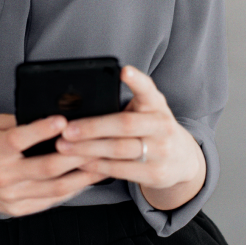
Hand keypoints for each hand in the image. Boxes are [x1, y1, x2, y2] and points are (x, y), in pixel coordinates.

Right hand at [0, 113, 109, 216]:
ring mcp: (10, 196)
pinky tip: (84, 180)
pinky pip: (49, 201)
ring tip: (102, 164)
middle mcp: (2, 176)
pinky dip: (69, 191)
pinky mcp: (16, 209)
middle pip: (47, 167)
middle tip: (99, 143)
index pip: (21, 139)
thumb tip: (48, 115)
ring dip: (82, 176)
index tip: (63, 120)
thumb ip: (16, 123)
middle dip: (77, 155)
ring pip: (54, 188)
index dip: (43, 129)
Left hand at [55, 66, 204, 197]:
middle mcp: (162, 125)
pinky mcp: (156, 174)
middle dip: (92, 127)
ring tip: (63, 146)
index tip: (123, 70)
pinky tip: (79, 162)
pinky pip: (120, 170)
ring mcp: (161, 151)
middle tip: (66, 129)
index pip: (148, 89)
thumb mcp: (146, 109)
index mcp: (156, 104)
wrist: (182, 159)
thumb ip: (122, 103)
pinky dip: (96, 166)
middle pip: (125, 124)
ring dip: (88, 149)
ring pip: (119, 150)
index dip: (136, 80)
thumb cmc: (150, 127)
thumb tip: (78, 101)